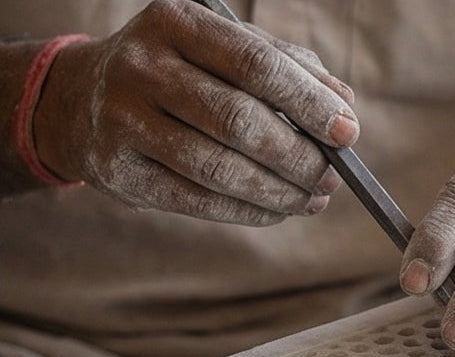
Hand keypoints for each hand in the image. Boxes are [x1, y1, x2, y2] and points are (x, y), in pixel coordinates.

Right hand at [33, 0, 356, 225]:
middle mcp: (142, 66)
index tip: (347, 132)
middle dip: (298, 155)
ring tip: (315, 197)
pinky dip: (249, 210)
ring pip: (218, 168)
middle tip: (333, 176)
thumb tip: (344, 105)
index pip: (255, 64)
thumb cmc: (182, 70)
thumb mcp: (225, 49)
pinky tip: (279, 209)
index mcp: (176, 23)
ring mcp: (122, 120)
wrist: (82, 99)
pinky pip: (198, 200)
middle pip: (238, 120)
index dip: (308, 102)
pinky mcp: (118, 171)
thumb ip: (288, 67)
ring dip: (279, 191)